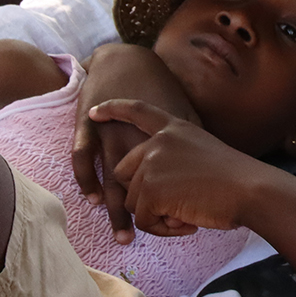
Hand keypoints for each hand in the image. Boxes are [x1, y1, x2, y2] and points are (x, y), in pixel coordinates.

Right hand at [71, 43, 198, 242]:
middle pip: (145, 186)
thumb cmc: (158, 89)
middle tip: (160, 234)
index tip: (188, 222)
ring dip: (119, 212)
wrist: (124, 59)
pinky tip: (93, 199)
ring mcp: (110, 133)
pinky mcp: (86, 127)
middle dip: (151, 214)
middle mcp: (136, 137)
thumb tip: (211, 163)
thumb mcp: (183, 112)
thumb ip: (194, 137)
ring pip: (114, 181)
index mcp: (163, 135)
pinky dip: (88, 180)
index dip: (179, 200)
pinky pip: (84, 159)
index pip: (172, 177)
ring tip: (126, 236)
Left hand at [94, 99, 273, 237]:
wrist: (249, 189)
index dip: (114, 110)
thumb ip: (174, 158)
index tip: (94, 112)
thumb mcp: (200, 153)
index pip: (138, 111)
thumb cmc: (234, 178)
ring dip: (158, 216)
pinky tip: (188, 223)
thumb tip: (151, 186)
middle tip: (177, 207)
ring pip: (134, 202)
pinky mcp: (150, 189)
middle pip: (124, 174)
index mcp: (174, 129)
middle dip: (144, 196)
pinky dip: (163, 229)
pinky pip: (144, 220)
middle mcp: (158, 142)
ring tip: (188, 214)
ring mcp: (152, 164)